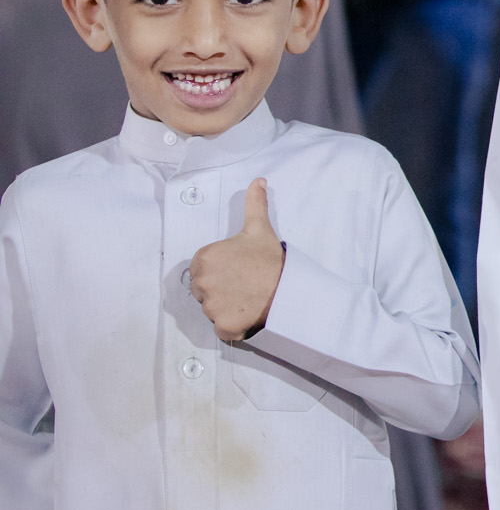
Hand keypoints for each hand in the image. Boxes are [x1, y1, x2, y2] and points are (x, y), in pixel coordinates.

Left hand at [189, 179, 284, 340]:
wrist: (288, 290)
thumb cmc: (270, 260)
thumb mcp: (259, 228)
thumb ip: (253, 203)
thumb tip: (257, 181)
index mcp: (205, 258)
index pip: (201, 269)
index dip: (219, 271)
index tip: (236, 271)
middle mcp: (203, 282)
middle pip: (203, 291)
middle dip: (219, 290)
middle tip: (243, 285)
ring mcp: (211, 307)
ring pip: (211, 309)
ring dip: (225, 307)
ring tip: (247, 298)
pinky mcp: (222, 326)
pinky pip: (220, 328)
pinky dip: (231, 325)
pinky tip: (247, 313)